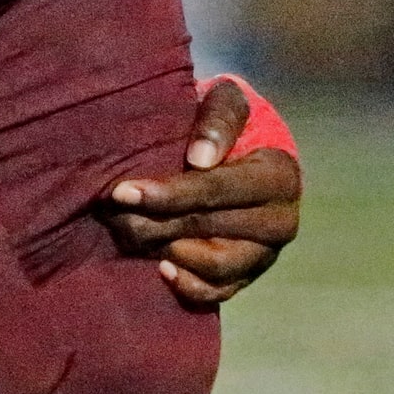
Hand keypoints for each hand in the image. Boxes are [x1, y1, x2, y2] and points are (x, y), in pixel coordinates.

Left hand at [98, 76, 301, 307]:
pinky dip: (190, 285)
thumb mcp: (227, 102)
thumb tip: (199, 159)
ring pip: (215, 264)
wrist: (246, 149)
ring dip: (167, 250)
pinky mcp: (251, 274)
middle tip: (112, 212)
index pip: (216, 190)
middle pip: (209, 227)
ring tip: (129, 231)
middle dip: (155, 221)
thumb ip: (218, 118)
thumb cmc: (228, 121)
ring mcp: (267, 253)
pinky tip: (160, 268)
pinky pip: (221, 292)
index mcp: (279, 175)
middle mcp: (281, 220)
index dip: (168, 192)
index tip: (123, 191)